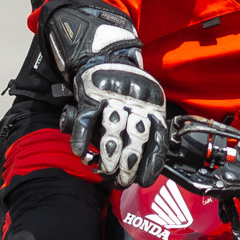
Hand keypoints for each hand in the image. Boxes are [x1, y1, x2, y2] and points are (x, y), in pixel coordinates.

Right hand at [67, 57, 168, 187]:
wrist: (105, 59)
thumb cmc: (125, 93)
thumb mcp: (144, 108)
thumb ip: (144, 133)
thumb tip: (140, 169)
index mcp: (154, 108)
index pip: (158, 140)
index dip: (151, 163)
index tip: (144, 181)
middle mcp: (137, 103)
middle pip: (136, 138)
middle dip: (128, 165)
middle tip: (121, 180)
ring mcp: (114, 98)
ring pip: (113, 130)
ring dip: (109, 154)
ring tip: (105, 170)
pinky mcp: (92, 94)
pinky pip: (86, 119)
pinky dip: (82, 137)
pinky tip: (81, 153)